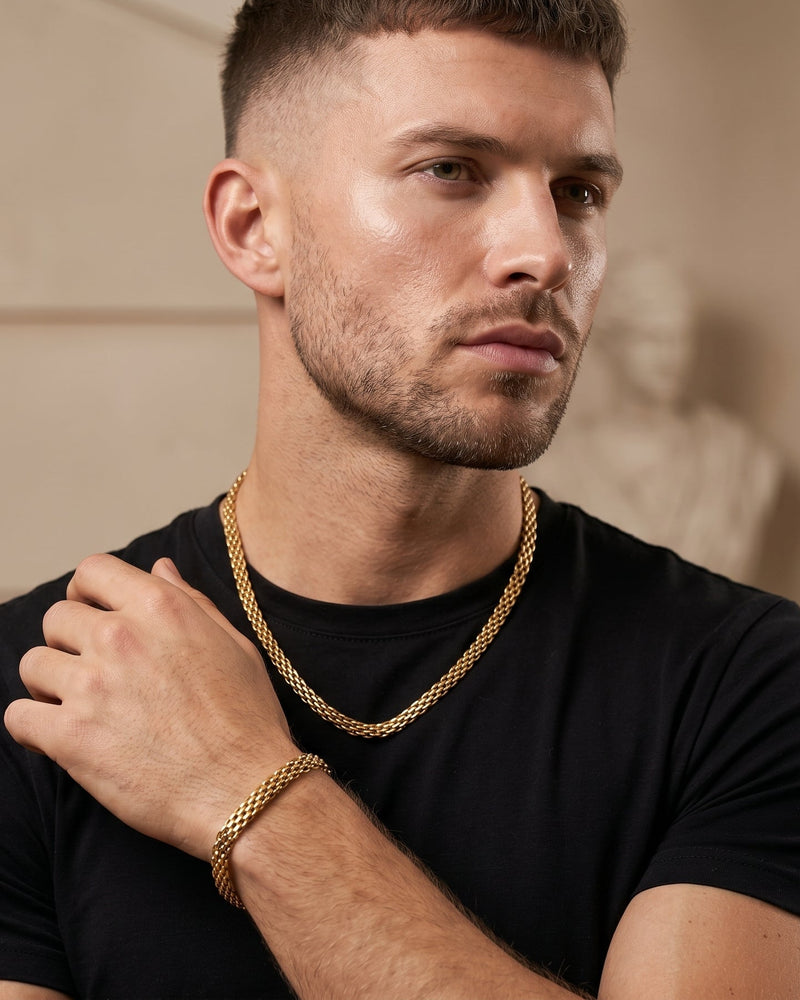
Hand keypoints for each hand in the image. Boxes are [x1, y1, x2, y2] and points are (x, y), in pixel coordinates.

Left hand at [4, 555, 297, 858]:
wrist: (245, 788)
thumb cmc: (247, 719)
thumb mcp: (234, 644)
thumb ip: (191, 601)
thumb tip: (159, 568)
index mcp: (160, 607)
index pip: (93, 571)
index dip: (86, 592)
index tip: (92, 614)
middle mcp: (121, 637)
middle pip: (56, 618)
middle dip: (68, 641)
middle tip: (89, 670)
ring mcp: (92, 686)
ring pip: (33, 664)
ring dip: (49, 684)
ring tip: (74, 705)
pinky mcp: (71, 737)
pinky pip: (18, 717)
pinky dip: (31, 727)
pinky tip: (57, 737)